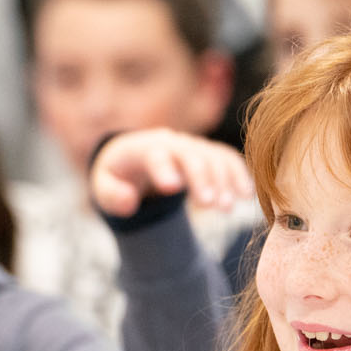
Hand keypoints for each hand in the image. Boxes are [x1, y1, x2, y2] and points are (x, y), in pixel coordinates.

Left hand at [89, 130, 252, 217]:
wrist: (135, 158)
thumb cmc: (119, 176)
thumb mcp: (103, 187)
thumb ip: (111, 195)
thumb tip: (129, 202)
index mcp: (143, 147)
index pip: (155, 154)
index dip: (164, 169)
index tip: (173, 188)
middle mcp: (171, 142)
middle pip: (190, 155)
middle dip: (202, 178)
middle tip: (211, 206)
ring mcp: (192, 146)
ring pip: (213, 157)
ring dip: (224, 180)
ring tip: (227, 208)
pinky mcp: (208, 155)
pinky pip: (227, 158)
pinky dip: (238, 174)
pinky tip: (246, 195)